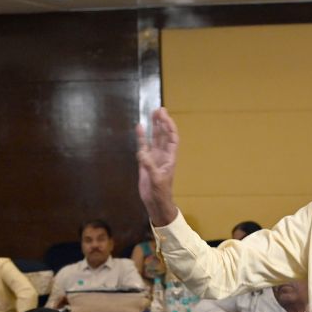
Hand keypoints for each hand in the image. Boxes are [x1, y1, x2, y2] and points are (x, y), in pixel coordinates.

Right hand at [136, 108, 180, 226]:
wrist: (155, 202)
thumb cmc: (160, 192)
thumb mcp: (156, 180)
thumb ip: (150, 166)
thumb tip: (142, 153)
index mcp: (170, 157)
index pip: (172, 138)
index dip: (169, 126)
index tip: (164, 116)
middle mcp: (163, 154)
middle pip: (164, 135)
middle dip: (162, 122)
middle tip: (159, 109)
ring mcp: (154, 157)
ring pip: (155, 138)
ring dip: (155, 127)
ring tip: (153, 113)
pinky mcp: (145, 161)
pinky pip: (143, 146)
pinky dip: (141, 137)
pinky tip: (140, 127)